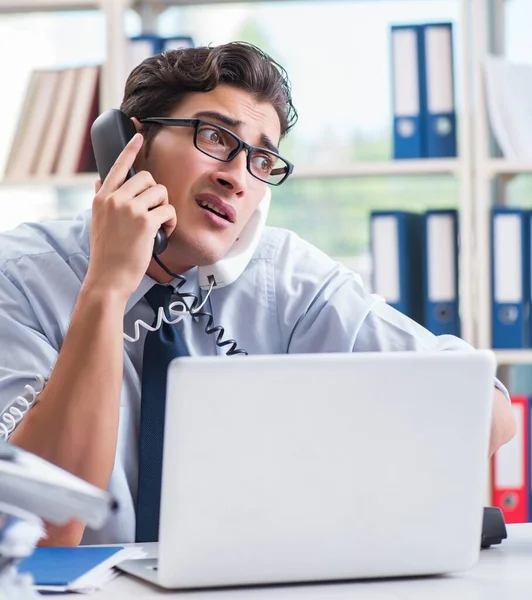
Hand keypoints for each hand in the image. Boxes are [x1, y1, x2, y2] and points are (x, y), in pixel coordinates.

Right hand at [84, 133, 176, 301]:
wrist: (108, 278)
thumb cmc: (106, 254)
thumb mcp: (97, 222)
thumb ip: (101, 200)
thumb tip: (99, 181)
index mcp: (102, 198)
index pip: (117, 166)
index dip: (131, 149)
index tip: (139, 134)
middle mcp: (115, 199)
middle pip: (147, 178)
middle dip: (156, 194)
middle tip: (154, 212)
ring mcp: (130, 210)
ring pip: (160, 193)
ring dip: (164, 209)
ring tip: (158, 226)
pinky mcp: (145, 223)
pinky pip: (168, 211)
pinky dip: (171, 223)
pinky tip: (163, 234)